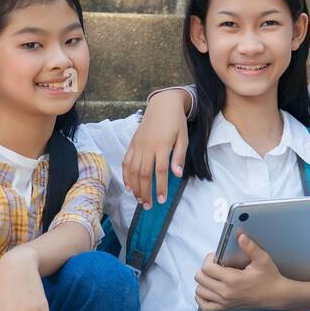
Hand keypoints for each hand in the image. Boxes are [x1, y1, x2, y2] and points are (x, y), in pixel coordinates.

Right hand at [124, 89, 189, 208]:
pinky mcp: (132, 144)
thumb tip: (177, 175)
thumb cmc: (176, 122)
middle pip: (144, 174)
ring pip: (133, 170)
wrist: (162, 105)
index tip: (161, 200)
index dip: (160, 187)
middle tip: (148, 206)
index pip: (160, 171)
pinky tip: (128, 186)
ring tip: (139, 199)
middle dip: (145, 192)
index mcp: (161, 145)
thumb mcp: (183, 138)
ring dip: (135, 187)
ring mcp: (137, 145)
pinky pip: (126, 161)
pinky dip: (126, 175)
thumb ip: (179, 157)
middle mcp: (147, 146)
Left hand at [194, 234, 284, 310]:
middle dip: (205, 268)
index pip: (207, 268)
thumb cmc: (270, 278)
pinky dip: (202, 297)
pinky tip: (209, 289)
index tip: (217, 257)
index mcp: (233, 280)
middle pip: (200, 278)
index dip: (209, 259)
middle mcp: (226, 292)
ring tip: (214, 276)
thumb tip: (240, 236)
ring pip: (200, 291)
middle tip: (216, 265)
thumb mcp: (263, 259)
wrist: (276, 295)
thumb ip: (250, 247)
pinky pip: (204, 306)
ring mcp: (224, 302)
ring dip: (203, 281)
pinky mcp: (225, 308)